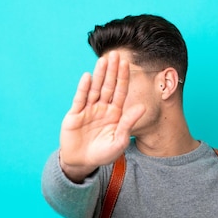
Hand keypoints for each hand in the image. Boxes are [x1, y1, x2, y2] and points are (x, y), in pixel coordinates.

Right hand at [59, 51, 145, 181]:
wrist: (82, 163)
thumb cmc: (103, 154)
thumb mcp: (119, 141)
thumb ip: (129, 123)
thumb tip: (142, 107)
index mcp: (115, 114)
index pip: (120, 92)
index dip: (123, 78)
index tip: (126, 63)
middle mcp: (102, 109)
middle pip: (108, 86)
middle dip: (112, 71)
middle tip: (116, 54)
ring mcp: (88, 110)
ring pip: (95, 89)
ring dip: (99, 75)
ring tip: (103, 60)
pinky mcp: (75, 114)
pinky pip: (80, 99)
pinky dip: (84, 88)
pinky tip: (87, 76)